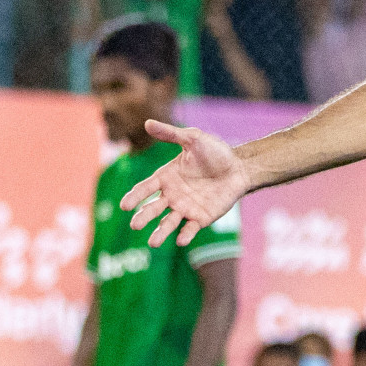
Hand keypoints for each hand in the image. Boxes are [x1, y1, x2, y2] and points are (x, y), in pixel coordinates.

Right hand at [121, 120, 249, 246]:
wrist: (240, 167)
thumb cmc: (216, 152)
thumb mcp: (193, 139)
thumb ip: (171, 134)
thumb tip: (147, 122)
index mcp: (167, 177)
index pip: (145, 188)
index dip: (135, 196)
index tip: (124, 205)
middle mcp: (172, 195)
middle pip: (153, 208)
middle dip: (144, 216)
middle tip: (134, 224)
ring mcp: (186, 208)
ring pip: (168, 222)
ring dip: (160, 232)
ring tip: (153, 242)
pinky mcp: (201, 218)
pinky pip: (191, 228)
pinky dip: (185, 235)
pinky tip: (181, 241)